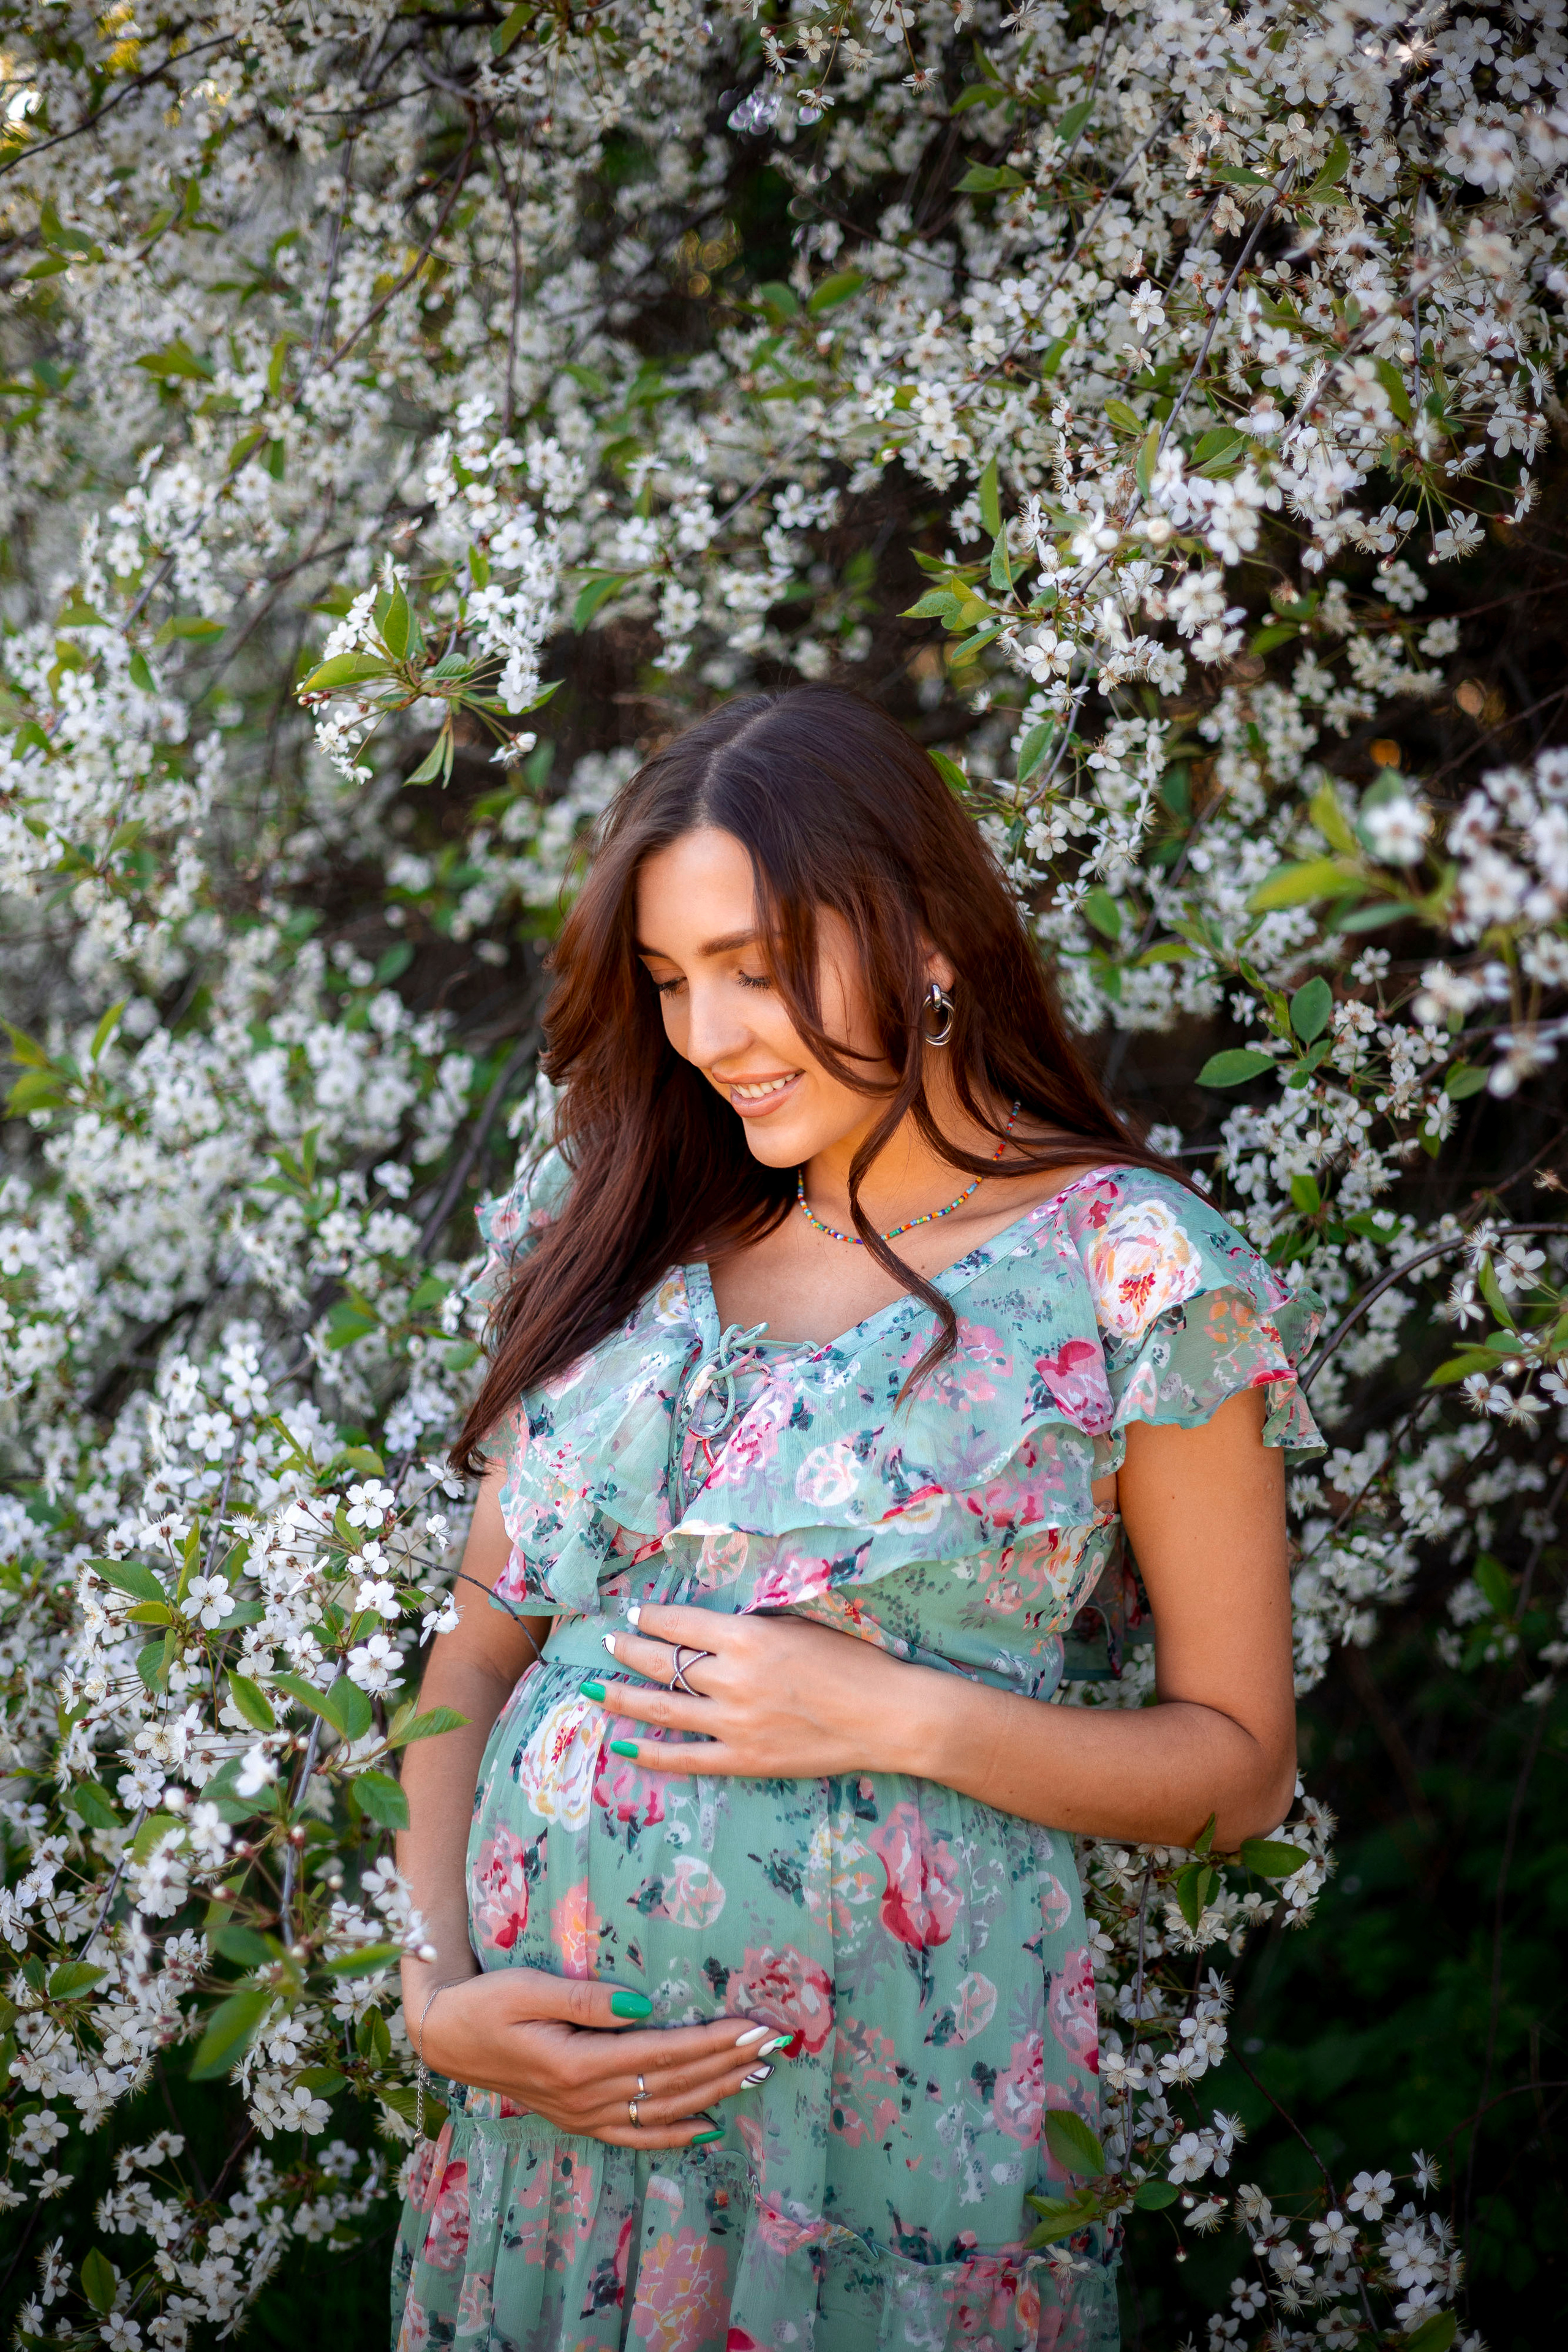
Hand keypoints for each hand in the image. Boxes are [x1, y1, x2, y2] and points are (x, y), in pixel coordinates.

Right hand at [414, 1966, 788, 2148]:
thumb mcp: (529, 1988)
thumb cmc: (486, 2002)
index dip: (714, 2041)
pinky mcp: (577, 2119)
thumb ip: (587, 1998)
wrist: (446, 2037)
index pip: (664, 2052)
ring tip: (756, 2075)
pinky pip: (634, 2135)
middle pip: (673, 2083)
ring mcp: (582, 2115)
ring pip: (662, 2110)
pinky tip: (708, 2126)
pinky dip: (674, 2134)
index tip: (754, 2027)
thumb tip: (643, 2005)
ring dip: (714, 2092)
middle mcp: (586, 2098)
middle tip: (774, 2045)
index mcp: (578, 2063)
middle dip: (728, 2063)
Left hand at [580, 1601, 923, 1778]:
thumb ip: (752, 1629)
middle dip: (629, 1649)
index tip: (636, 1613)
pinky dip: (651, 1754)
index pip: (681, 1623)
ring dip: (622, 1696)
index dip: (652, 1617)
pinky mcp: (744, 1760)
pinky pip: (686, 1758)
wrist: (888, 1716)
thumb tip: (712, 1628)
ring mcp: (734, 1724)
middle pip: (663, 1661)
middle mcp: (732, 1679)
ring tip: (592, 1688)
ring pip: (662, 1708)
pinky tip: (624, 1746)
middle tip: (608, 1642)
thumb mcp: (799, 1627)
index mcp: (747, 1638)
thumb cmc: (853, 1662)